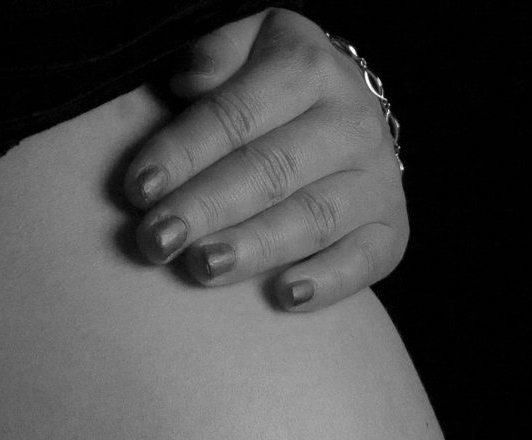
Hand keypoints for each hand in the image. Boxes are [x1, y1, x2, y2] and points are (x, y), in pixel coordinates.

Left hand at [124, 9, 408, 312]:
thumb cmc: (268, 90)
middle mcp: (353, 120)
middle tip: (157, 240)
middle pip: (271, 170)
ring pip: (312, 218)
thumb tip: (190, 83)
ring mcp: (378, 177)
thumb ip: (214, 56)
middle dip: (207, 207)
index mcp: (311, 68)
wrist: (343, 115)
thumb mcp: (243, 49)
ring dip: (254, 247)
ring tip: (204, 267)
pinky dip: (328, 281)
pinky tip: (285, 298)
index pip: (237, 113)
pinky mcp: (392, 228)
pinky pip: (366, 260)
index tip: (139, 189)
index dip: (184, 151)